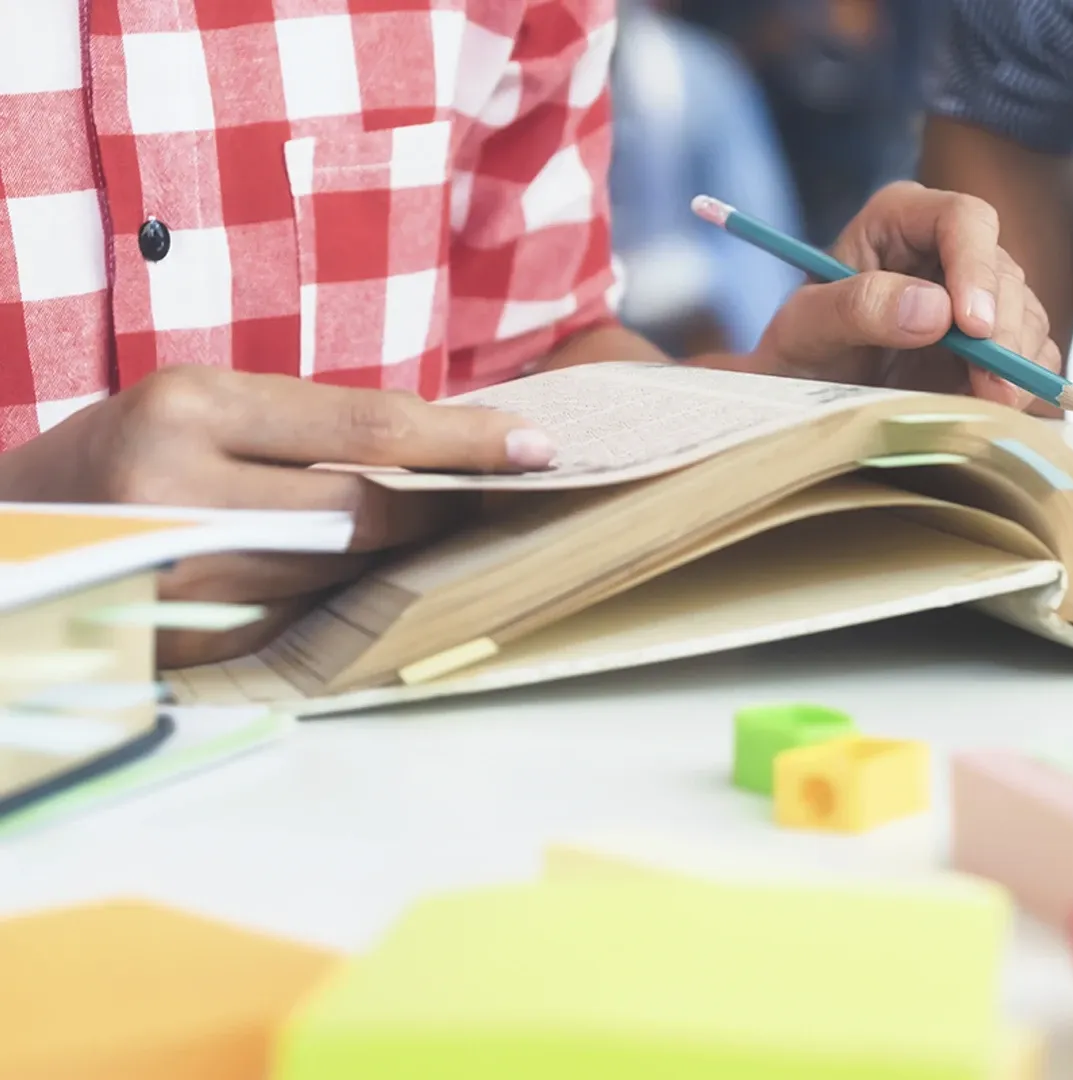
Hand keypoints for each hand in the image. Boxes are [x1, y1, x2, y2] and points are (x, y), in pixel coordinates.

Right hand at [0, 367, 555, 667]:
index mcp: (189, 407)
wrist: (11, 530)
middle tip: (510, 496)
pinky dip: (340, 599)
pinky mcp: (175, 639)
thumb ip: (309, 428)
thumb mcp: (198, 404)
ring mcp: (173, 575)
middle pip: (364, 515)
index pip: (368, 430)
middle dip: (446, 510)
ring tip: (447, 532)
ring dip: (401, 559)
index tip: (536, 445)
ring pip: (337, 575)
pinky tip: (369, 583)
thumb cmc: (122, 451)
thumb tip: (443, 453)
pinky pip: (294, 620)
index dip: (464, 442)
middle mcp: (177, 489)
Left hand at [743, 181, 1063, 410]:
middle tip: (994, 386)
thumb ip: (858, 308)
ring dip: (1019, 362)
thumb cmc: (799, 353)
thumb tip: (935, 309)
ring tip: (994, 402)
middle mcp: (949, 248)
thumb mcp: (805, 329)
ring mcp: (978, 296)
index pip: (963, 219)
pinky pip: (1034, 356)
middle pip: (1004, 273)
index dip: (976, 267)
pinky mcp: (996, 342)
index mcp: (902, 220)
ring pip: (1027, 315)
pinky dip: (1027, 383)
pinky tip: (1001, 407)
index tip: (972, 325)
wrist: (809, 398)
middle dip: (1004, 330)